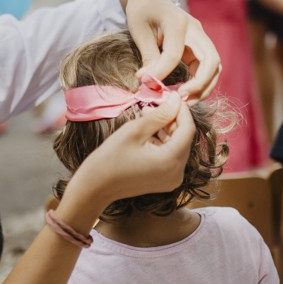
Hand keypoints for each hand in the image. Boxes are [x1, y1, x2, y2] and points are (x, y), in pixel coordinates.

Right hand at [67, 92, 194, 208]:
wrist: (95, 188)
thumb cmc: (110, 158)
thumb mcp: (134, 130)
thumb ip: (159, 115)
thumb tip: (176, 99)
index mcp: (171, 161)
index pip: (188, 129)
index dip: (181, 110)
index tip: (172, 95)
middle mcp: (177, 173)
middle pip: (184, 138)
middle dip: (172, 119)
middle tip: (155, 105)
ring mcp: (172, 179)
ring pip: (177, 146)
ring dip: (166, 130)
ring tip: (147, 117)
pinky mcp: (166, 181)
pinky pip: (171, 156)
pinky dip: (162, 143)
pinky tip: (147, 134)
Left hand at [125, 0, 220, 100]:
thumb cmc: (142, 11)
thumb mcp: (139, 31)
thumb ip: (148, 56)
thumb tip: (149, 82)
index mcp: (177, 22)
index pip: (175, 54)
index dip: (161, 72)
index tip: (146, 84)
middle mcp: (195, 29)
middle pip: (211, 61)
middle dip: (199, 84)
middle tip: (179, 99)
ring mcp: (200, 38)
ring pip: (214, 67)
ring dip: (203, 87)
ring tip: (184, 101)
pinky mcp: (199, 46)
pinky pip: (206, 67)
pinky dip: (200, 82)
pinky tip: (184, 92)